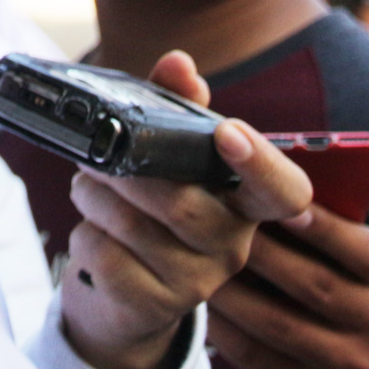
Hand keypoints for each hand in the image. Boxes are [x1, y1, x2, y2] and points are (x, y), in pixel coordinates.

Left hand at [59, 52, 313, 368]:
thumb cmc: (150, 206)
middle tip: (94, 158)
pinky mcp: (154, 306)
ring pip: (133, 226)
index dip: (261, 163)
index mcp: (244, 201)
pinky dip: (85, 235)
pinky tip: (94, 234)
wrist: (124, 291)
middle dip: (122, 172)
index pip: (284, 190)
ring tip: (91, 190)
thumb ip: (172, 103)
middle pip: (180, 202)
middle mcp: (232, 245)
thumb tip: (179, 62)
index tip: (228, 132)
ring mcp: (197, 282)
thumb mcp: (164, 154)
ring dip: (95, 197)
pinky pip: (105, 256)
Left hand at [207, 203, 368, 368]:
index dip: (321, 227)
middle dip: (259, 250)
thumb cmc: (333, 269)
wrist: (347, 353)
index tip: (280, 203)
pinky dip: (225, 326)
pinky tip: (202, 298)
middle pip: (313, 284)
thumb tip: (270, 166)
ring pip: (278, 322)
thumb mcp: (345, 238)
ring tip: (195, 256)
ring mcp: (349, 361)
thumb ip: (318, 209)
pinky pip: (257, 355)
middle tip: (212, 219)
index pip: (364, 250)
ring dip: (232, 288)